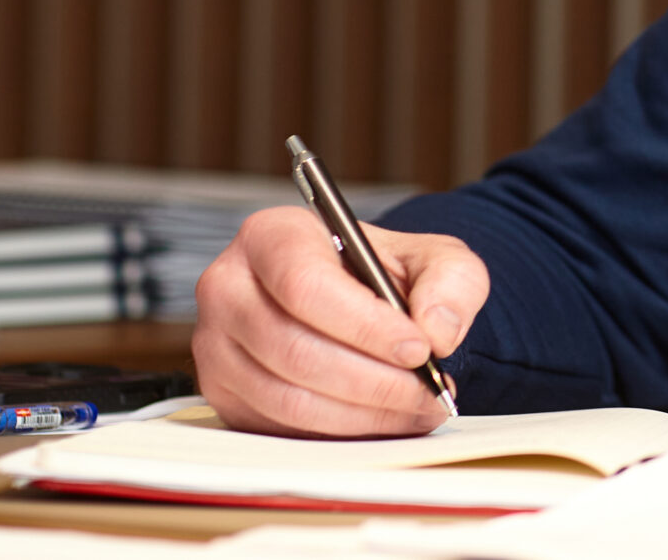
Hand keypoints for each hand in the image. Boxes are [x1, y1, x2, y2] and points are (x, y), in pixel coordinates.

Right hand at [193, 205, 489, 437]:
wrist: (357, 299)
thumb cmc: (385, 273)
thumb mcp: (435, 258)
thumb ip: (451, 282)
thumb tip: (437, 331)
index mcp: (272, 236)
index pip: (305, 285)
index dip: (364, 325)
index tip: (417, 349)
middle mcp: (230, 288)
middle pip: (293, 349)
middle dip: (372, 380)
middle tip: (427, 390)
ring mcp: (217, 346)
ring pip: (287, 397)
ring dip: (362, 412)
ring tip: (417, 407)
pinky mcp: (224, 394)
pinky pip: (281, 426)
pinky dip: (342, 431)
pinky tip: (386, 418)